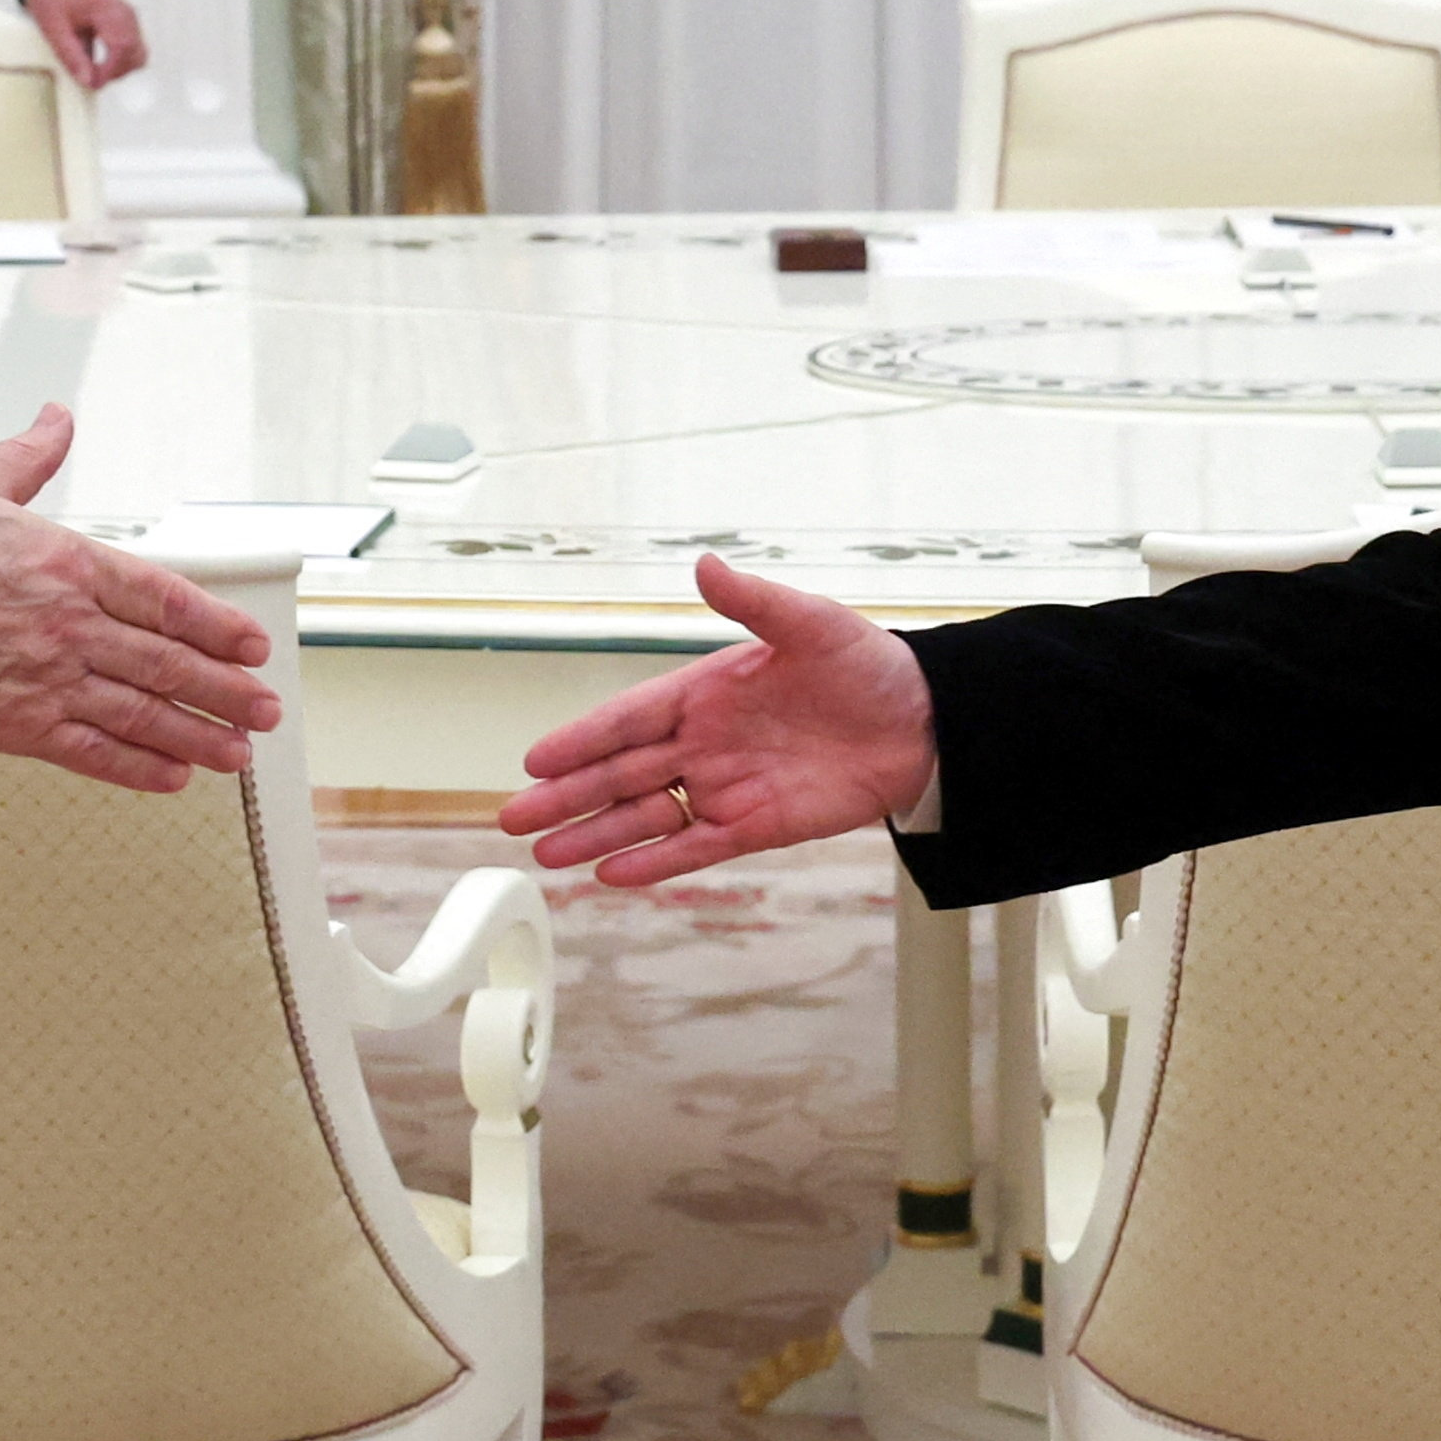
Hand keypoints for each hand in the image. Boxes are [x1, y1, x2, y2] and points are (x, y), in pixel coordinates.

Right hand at [0, 403, 277, 794]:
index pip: (165, 598)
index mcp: (66, 561)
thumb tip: (56, 419)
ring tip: (238, 752)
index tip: (252, 644)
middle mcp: (68, 623)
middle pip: (168, 663)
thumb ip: (27, 459)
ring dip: (198, 735)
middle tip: (265, 708)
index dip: (217, 625)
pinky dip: (136, 768)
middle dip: (225, 690)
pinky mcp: (12, 726)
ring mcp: (44, 678)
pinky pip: (89, 753)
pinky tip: (172, 778)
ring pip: (141, 713)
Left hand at [27, 0, 148, 87]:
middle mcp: (125, 13)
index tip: (93, 83)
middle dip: (114, 73)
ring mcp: (131, 19)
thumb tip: (88, 82)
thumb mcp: (53, 28)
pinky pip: (135, 51)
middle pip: (134, 53)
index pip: (121, 46)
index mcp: (106, 8)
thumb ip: (71, 55)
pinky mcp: (131, 25)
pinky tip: (103, 63)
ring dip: (119, 69)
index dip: (110, 71)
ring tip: (95, 70)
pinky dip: (122, 62)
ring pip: (139, 55)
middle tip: (90, 78)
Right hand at [498, 555, 934, 887]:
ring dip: (598, 835)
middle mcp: (705, 742)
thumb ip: (753, 602)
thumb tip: (706, 565)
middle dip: (568, 798)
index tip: (535, 760)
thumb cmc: (868, 665)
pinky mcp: (758, 825)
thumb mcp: (811, 624)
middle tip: (514, 819)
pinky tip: (614, 875)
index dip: (581, 740)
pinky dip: (657, 862)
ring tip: (548, 857)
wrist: (926, 721)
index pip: (629, 719)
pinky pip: (697, 847)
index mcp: (706, 691)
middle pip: (622, 774)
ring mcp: (728, 786)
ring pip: (647, 816)